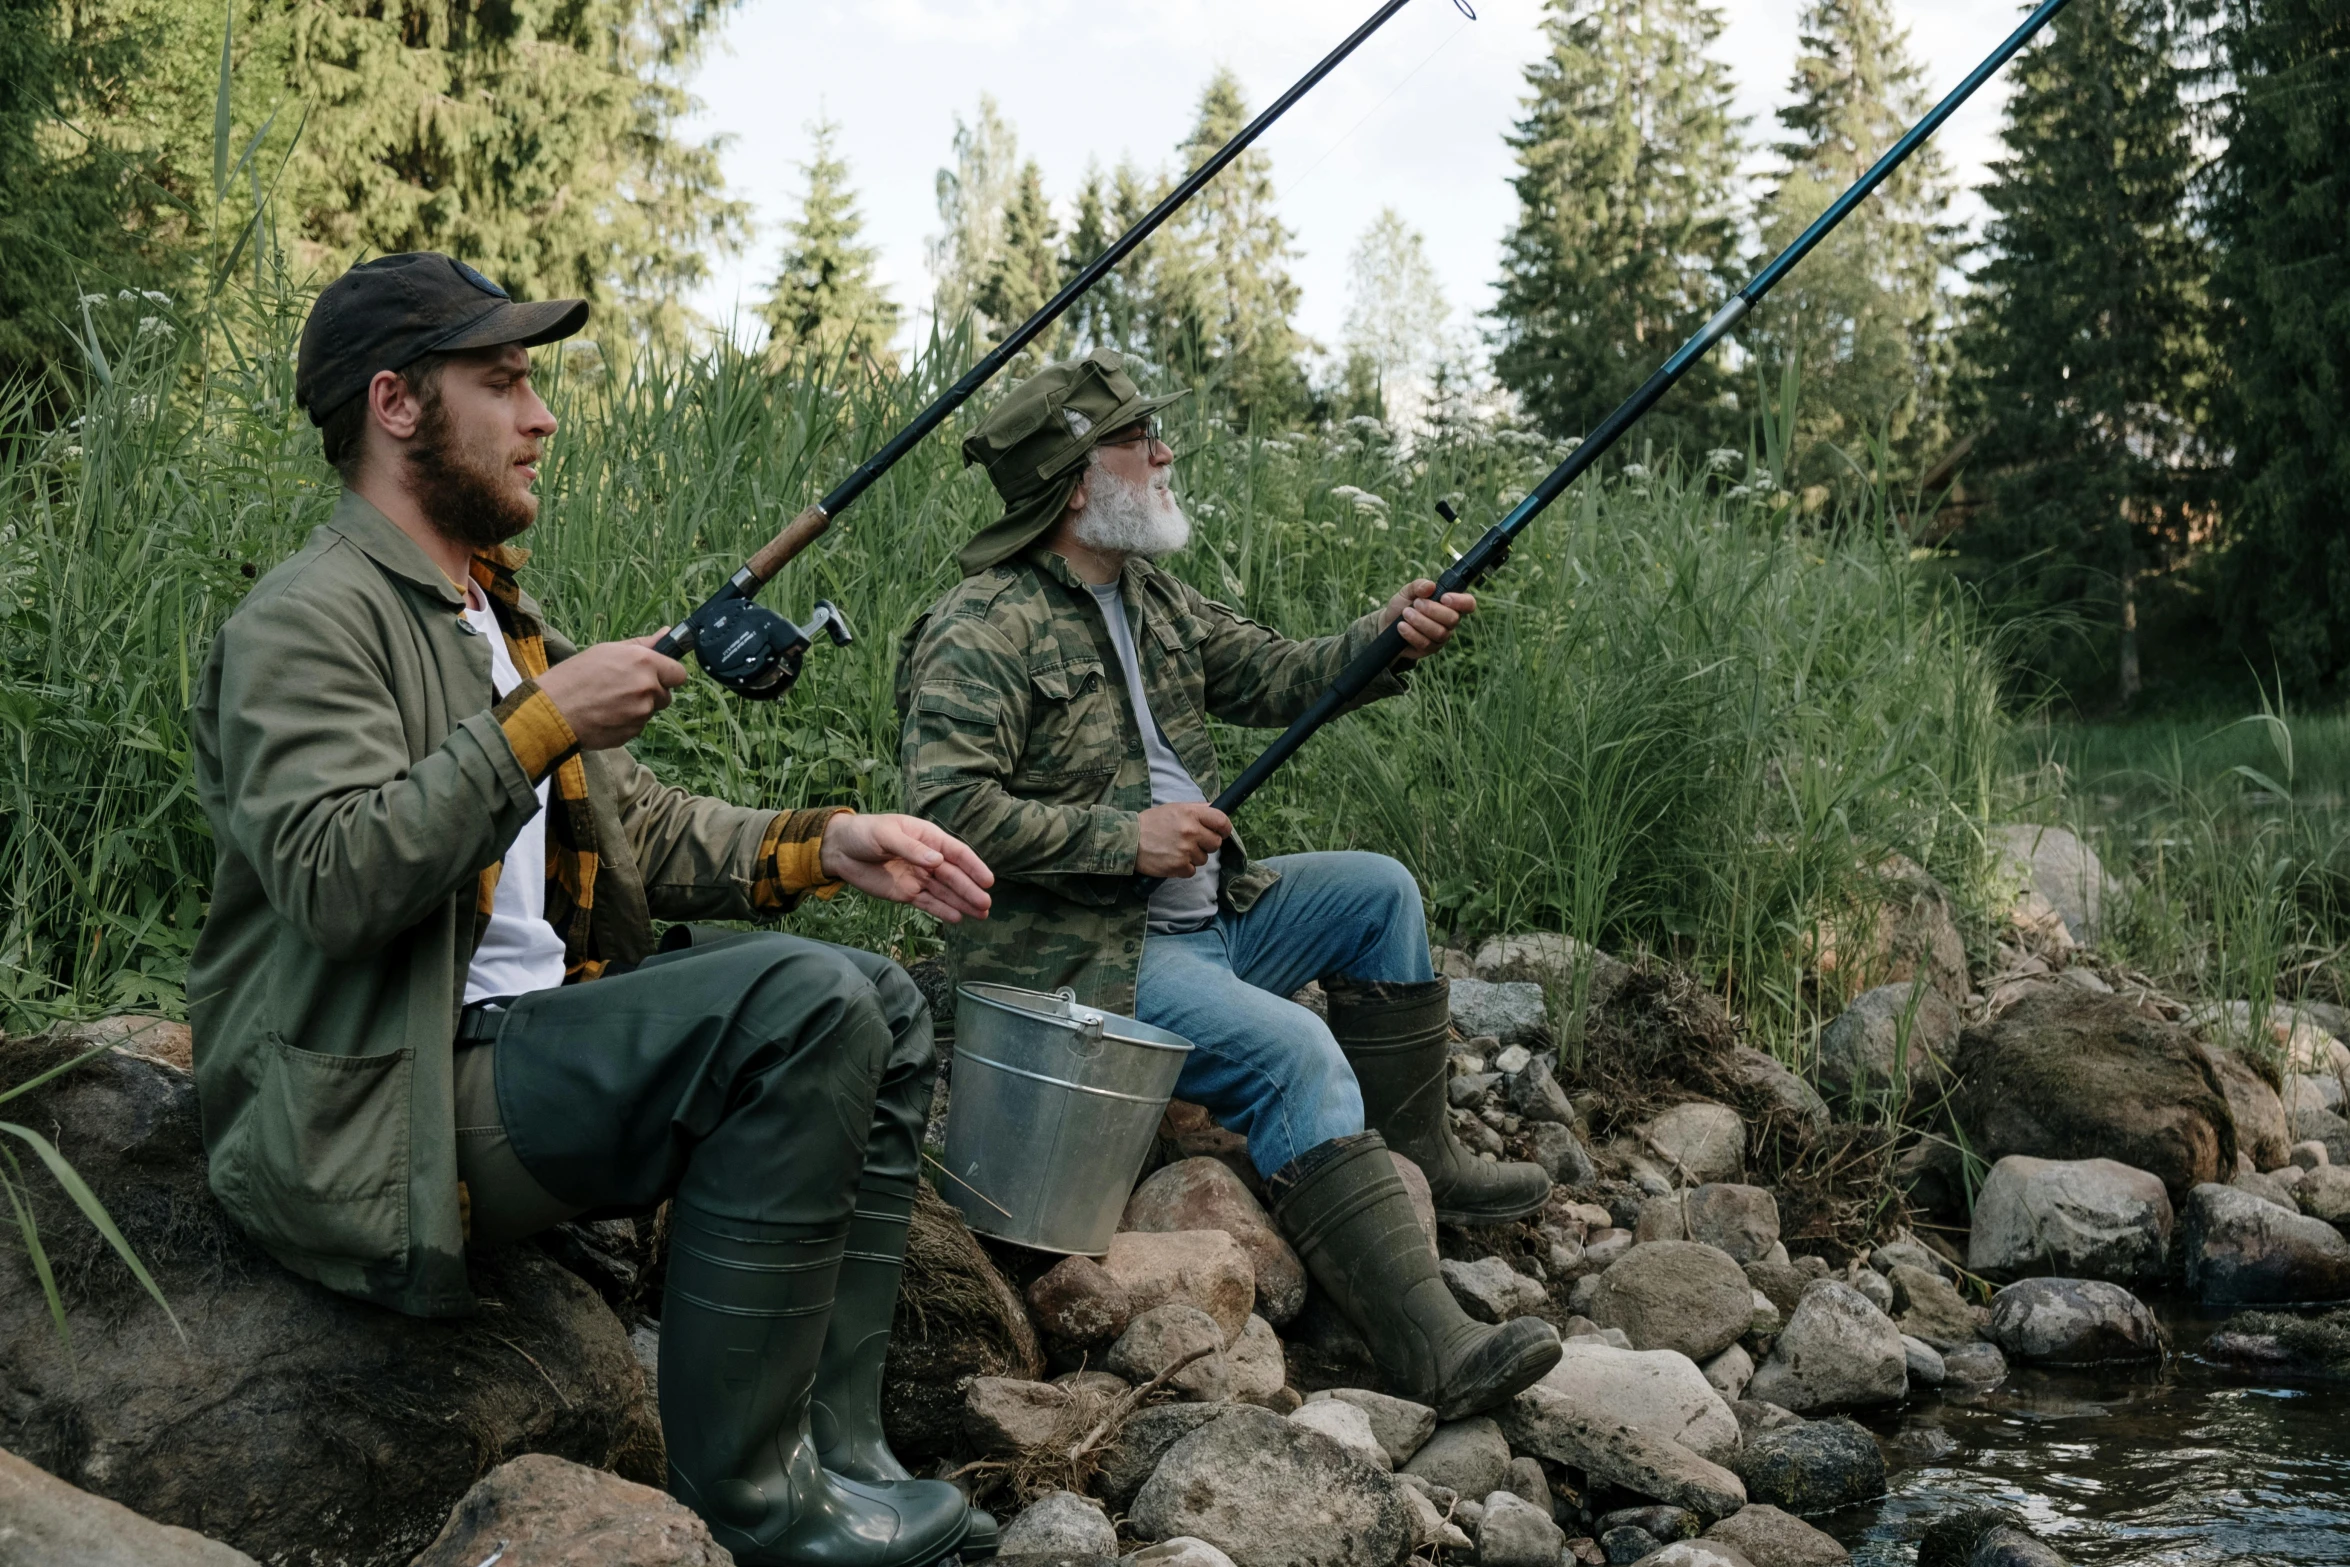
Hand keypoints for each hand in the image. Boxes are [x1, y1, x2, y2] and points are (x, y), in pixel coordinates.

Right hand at [534, 635, 687, 749]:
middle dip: (651, 692)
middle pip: (666, 694)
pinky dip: (626, 722)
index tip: (656, 674)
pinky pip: (637, 726)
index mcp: (644, 663)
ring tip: (609, 701)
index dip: (668, 674)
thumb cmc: (574, 676)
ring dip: (637, 707)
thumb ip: (642, 644)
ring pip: (650, 711)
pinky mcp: (632, 733)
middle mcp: (647, 688)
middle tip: (624, 687)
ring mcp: (641, 714)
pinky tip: (605, 715)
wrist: (551, 711)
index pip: (679, 673)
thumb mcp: (606, 651)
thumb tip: (667, 633)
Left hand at [819, 813, 994, 922]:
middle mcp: (928, 859)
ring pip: (945, 892)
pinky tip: (958, 918)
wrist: (840, 850)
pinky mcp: (907, 893)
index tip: (987, 880)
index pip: (956, 853)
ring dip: (962, 902)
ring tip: (981, 915)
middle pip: (954, 876)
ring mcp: (918, 877)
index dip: (973, 866)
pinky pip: (928, 903)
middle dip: (970, 889)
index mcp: (927, 838)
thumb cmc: (864, 833)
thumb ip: (910, 848)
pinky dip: (942, 911)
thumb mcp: (885, 835)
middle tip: (986, 904)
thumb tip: (936, 861)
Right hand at [1138, 802, 1228, 877]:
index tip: (1221, 832)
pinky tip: (1172, 859)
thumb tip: (1216, 808)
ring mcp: (1185, 850)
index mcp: (1191, 813)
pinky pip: (1192, 871)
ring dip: (1193, 857)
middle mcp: (1191, 831)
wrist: (1128, 840)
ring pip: (1204, 859)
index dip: (1224, 829)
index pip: (1222, 821)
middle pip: (1216, 843)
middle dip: (1206, 844)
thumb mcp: (1174, 808)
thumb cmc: (1151, 823)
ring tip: (1177, 850)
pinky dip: (1184, 868)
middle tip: (1192, 841)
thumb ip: (1197, 809)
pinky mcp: (1179, 866)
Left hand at [1381, 579, 1475, 660]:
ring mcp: (1441, 637)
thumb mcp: (1407, 591)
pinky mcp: (1429, 649)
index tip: (1443, 597)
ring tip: (1406, 613)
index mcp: (1450, 605)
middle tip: (1416, 604)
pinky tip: (1401, 626)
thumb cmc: (1402, 605)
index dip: (1461, 601)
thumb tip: (1430, 586)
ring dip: (1420, 621)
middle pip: (1453, 619)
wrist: (1387, 624)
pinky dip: (1412, 633)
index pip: (1468, 604)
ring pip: (1439, 632)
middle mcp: (1449, 622)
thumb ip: (1418, 586)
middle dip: (1432, 610)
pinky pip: (1426, 643)